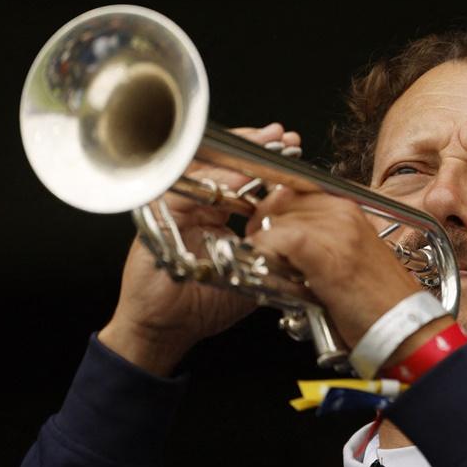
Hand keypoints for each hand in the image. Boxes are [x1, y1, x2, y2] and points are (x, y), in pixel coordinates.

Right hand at [98, 123, 301, 375]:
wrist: (166, 330)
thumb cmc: (203, 304)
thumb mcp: (249, 269)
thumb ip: (270, 246)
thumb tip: (306, 230)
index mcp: (212, 213)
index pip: (238, 175)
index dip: (264, 161)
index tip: (292, 150)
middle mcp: (193, 204)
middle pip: (221, 161)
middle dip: (254, 146)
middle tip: (283, 137)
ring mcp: (175, 207)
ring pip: (206, 166)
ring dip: (239, 154)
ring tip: (268, 143)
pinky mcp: (160, 217)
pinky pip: (190, 190)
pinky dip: (218, 181)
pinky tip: (244, 176)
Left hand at [241, 185, 424, 349]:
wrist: (404, 326)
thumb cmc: (377, 301)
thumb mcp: (348, 256)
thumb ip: (320, 239)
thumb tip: (281, 236)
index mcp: (349, 209)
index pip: (293, 190)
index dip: (272, 210)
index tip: (264, 231)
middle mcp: (344, 212)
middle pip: (281, 201)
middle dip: (263, 225)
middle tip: (261, 251)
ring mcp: (337, 231)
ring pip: (276, 219)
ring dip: (263, 243)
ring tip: (267, 267)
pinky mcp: (328, 255)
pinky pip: (280, 239)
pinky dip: (267, 254)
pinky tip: (271, 272)